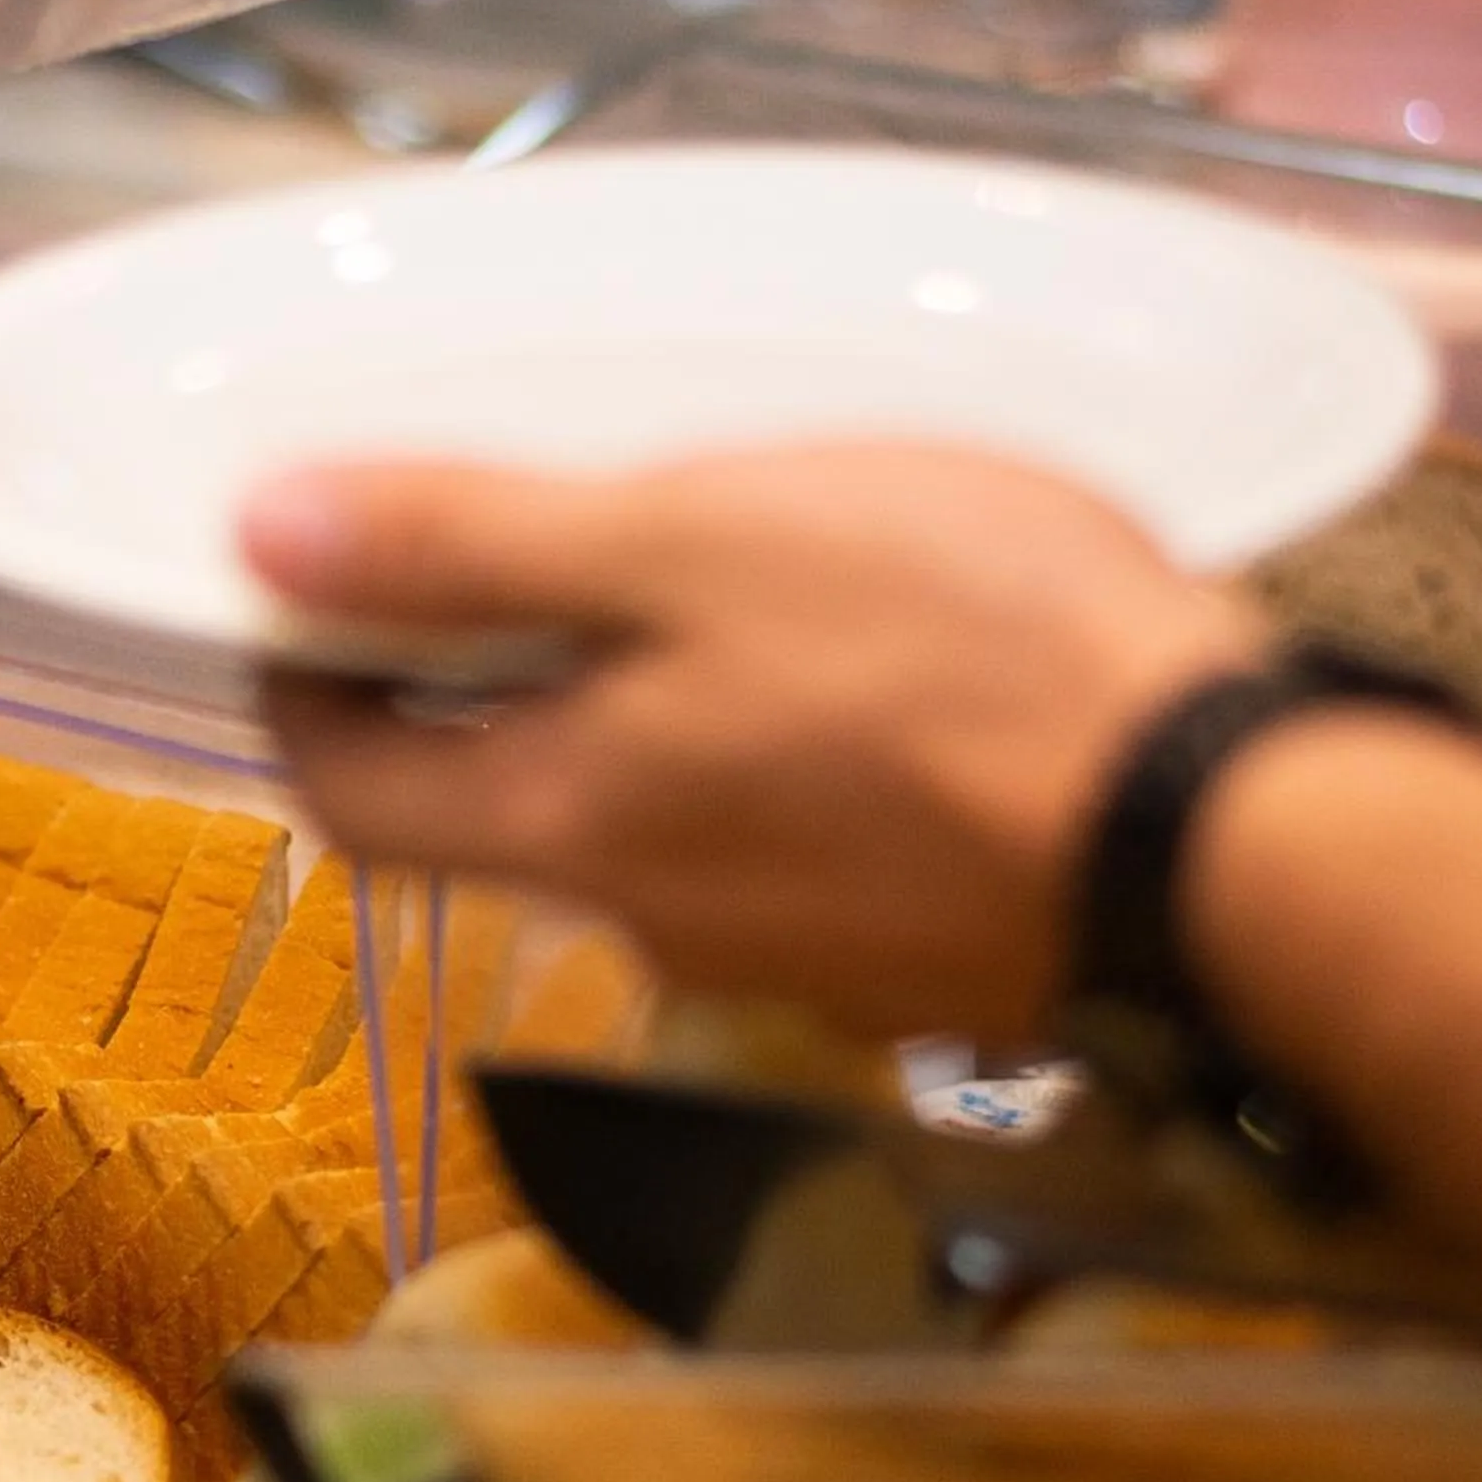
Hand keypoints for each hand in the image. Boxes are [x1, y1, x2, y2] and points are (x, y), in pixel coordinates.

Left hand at [242, 445, 1267, 1040]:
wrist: (1218, 827)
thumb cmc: (960, 667)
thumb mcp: (688, 546)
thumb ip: (470, 547)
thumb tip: (263, 536)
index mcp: (564, 820)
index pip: (351, 788)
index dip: (303, 691)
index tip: (304, 605)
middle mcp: (645, 914)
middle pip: (488, 806)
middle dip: (466, 688)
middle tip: (498, 564)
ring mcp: (776, 946)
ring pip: (639, 822)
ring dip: (627, 713)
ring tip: (693, 582)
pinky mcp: (894, 945)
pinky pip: (773, 844)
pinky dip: (756, 756)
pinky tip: (840, 674)